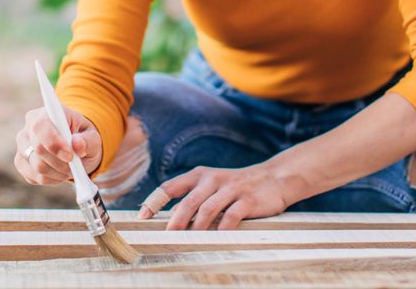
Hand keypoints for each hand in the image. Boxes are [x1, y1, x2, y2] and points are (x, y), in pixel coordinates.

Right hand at [14, 105, 101, 184]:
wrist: (75, 147)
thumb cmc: (84, 139)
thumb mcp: (93, 138)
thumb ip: (88, 141)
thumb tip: (78, 144)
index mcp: (48, 112)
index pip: (41, 126)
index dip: (54, 144)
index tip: (70, 156)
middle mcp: (30, 125)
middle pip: (38, 149)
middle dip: (60, 163)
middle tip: (74, 166)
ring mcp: (23, 144)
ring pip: (36, 166)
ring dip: (57, 173)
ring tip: (69, 169)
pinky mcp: (20, 161)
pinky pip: (33, 176)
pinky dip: (50, 179)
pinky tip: (58, 173)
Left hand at [137, 164, 291, 230]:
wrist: (273, 178)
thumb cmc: (235, 187)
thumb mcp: (212, 186)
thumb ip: (193, 200)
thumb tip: (171, 222)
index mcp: (199, 175)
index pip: (170, 187)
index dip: (154, 202)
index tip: (142, 218)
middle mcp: (212, 179)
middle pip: (188, 202)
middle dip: (176, 221)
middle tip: (168, 237)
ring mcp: (230, 188)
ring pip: (207, 209)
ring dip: (197, 228)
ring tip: (190, 241)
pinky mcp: (247, 199)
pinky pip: (231, 216)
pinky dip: (222, 228)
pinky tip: (217, 238)